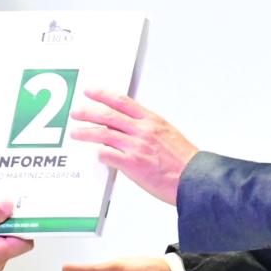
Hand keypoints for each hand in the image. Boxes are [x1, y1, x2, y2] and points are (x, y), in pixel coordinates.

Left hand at [69, 89, 198, 205]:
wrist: (195, 179)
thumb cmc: (184, 161)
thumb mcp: (168, 134)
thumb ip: (147, 129)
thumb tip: (130, 128)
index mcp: (151, 121)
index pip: (122, 101)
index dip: (103, 95)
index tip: (90, 92)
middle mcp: (142, 130)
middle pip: (107, 116)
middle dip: (87, 112)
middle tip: (76, 112)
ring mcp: (136, 146)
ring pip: (102, 134)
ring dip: (85, 132)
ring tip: (76, 133)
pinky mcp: (132, 164)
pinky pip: (107, 155)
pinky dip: (99, 153)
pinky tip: (95, 154)